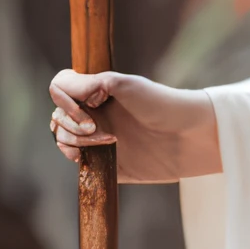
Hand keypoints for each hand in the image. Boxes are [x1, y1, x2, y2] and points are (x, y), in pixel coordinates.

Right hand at [49, 68, 221, 183]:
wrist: (191, 137)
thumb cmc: (163, 105)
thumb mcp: (127, 85)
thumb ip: (91, 83)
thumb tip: (64, 91)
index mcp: (96, 93)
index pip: (60, 89)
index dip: (63, 98)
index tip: (89, 105)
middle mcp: (94, 115)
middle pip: (58, 117)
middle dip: (71, 124)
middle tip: (97, 129)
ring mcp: (99, 140)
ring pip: (63, 140)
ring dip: (74, 142)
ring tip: (107, 142)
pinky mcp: (107, 165)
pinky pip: (80, 166)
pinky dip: (78, 161)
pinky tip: (93, 158)